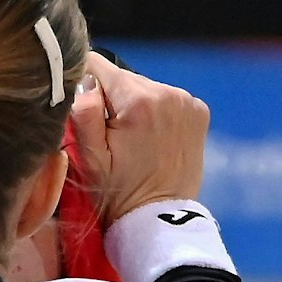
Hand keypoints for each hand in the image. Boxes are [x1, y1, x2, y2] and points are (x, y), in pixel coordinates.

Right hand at [69, 53, 209, 224]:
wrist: (161, 217)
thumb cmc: (119, 191)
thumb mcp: (90, 157)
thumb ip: (83, 112)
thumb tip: (84, 81)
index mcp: (139, 100)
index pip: (96, 64)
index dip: (84, 86)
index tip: (89, 114)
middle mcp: (167, 93)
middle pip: (121, 77)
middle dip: (110, 98)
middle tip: (111, 135)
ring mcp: (187, 101)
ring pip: (142, 86)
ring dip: (133, 105)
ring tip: (133, 139)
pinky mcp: (198, 110)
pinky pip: (164, 97)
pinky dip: (155, 111)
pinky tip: (153, 137)